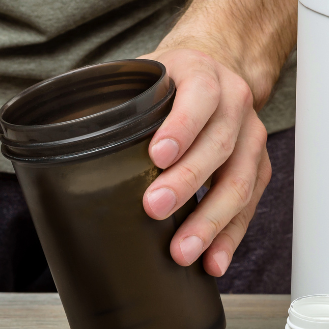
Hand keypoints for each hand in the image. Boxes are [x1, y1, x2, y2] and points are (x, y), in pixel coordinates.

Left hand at [141, 49, 272, 276]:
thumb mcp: (146, 75)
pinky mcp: (258, 165)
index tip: (157, 156)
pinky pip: (249, 205)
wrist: (217, 67)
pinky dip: (230, 236)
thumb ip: (120, 99)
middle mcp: (233, 103)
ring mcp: (251, 136)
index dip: (181, 127)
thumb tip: (70, 138)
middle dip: (186, 182)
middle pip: (218, 145)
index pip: (198, 97)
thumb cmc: (172, 79)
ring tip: (183, 250)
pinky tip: (212, 260)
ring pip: (238, 181)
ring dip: (210, 221)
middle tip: (155, 207)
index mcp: (203, 74)